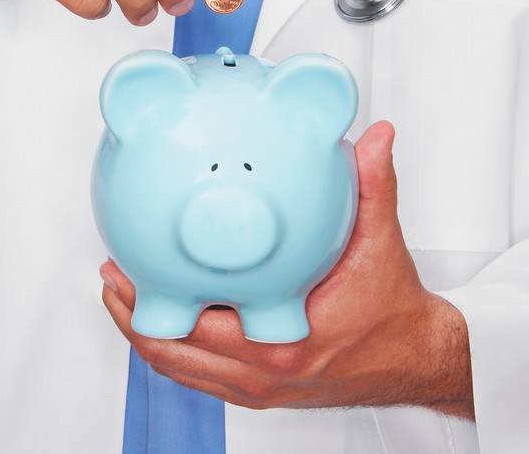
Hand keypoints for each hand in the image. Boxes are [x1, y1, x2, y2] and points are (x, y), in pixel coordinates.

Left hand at [99, 121, 475, 417]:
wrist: (415, 358)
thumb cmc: (394, 311)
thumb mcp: (382, 243)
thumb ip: (373, 186)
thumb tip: (371, 138)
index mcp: (287, 339)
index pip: (200, 328)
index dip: (155, 302)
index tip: (129, 265)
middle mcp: (265, 370)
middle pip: (173, 351)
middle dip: (134, 312)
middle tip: (112, 273)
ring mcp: (258, 386)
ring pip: (178, 367)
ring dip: (144, 331)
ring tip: (120, 291)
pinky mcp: (257, 390)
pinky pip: (197, 374)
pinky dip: (173, 347)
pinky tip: (161, 312)